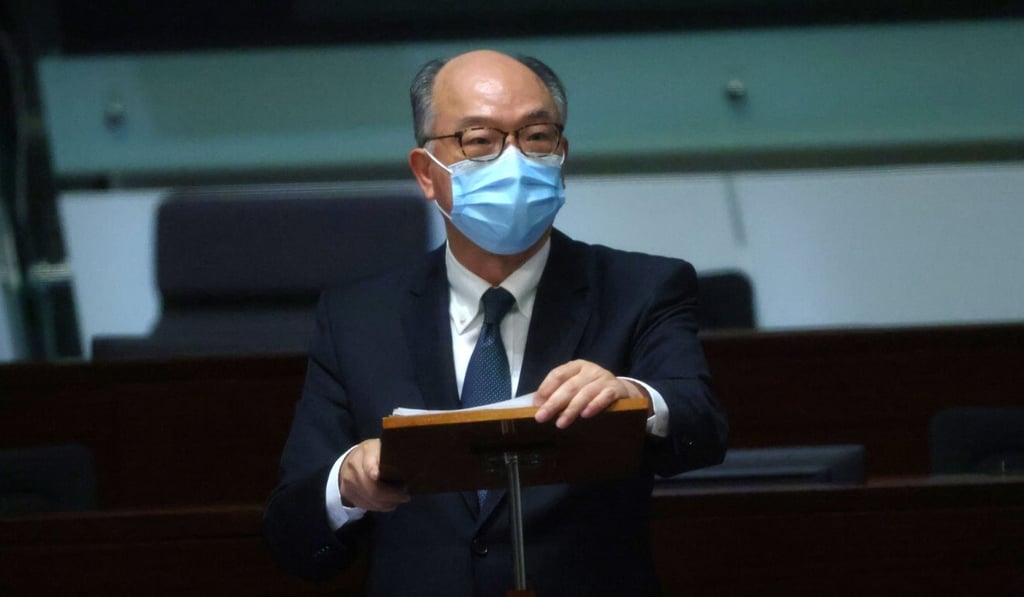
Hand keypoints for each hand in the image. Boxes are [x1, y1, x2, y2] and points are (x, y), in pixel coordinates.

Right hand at [338, 438, 409, 511]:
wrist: (350, 461)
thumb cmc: (375, 453)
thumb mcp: (384, 448)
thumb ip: (394, 456)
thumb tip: (413, 467)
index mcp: (366, 451)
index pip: (371, 467)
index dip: (378, 475)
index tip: (398, 485)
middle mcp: (354, 466)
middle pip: (372, 488)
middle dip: (392, 495)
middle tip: (406, 496)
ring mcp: (349, 481)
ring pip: (371, 499)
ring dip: (388, 502)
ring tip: (400, 499)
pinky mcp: (348, 494)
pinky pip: (366, 505)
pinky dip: (381, 506)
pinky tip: (390, 503)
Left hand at [533, 359, 650, 428]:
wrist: (622, 392)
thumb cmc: (592, 391)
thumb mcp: (576, 387)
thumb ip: (559, 393)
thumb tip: (538, 406)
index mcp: (576, 366)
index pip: (558, 374)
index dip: (546, 388)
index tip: (536, 404)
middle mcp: (590, 369)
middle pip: (569, 386)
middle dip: (554, 403)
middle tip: (542, 417)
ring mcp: (604, 378)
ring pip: (585, 393)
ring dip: (572, 409)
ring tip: (561, 423)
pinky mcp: (617, 389)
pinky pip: (605, 396)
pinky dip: (595, 405)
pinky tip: (586, 415)